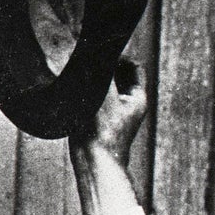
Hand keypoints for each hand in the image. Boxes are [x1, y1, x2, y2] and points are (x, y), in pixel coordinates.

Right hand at [69, 33, 147, 170]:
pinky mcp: (98, 120)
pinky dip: (87, 92)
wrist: (93, 163)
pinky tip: (77, 94)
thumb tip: (97, 51)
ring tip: (83, 79)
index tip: (103, 55)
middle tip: (91, 64)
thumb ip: (103, 70)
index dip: (120, 56)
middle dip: (105, 67)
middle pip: (119, 74)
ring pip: (105, 86)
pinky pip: (94, 98)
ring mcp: (113, 113)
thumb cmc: (102, 131)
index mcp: (137, 97)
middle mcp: (128, 104)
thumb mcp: (105, 92)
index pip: (134, 65)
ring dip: (94, 79)